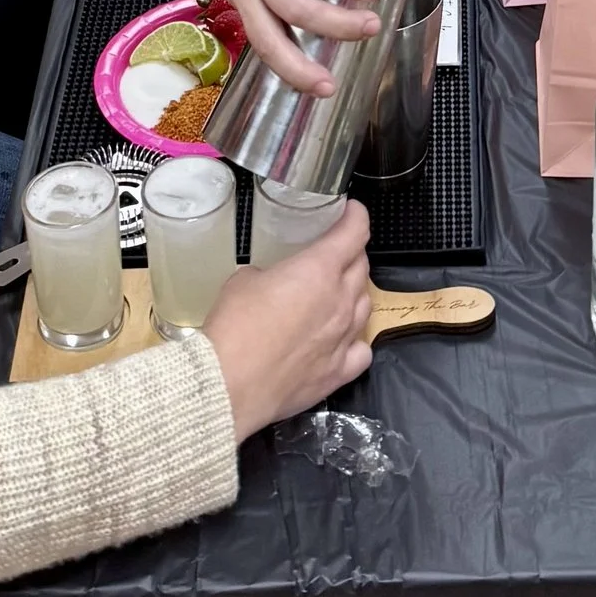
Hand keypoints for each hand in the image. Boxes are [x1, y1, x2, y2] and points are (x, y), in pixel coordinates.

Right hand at [201, 208, 376, 438]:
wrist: (230, 384)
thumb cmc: (234, 327)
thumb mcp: (243, 281)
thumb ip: (268, 274)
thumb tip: (271, 283)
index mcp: (319, 270)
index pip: (355, 233)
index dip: (356, 217)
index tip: (352, 212)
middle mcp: (341, 301)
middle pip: (361, 267)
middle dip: (351, 254)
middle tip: (335, 253)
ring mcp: (344, 338)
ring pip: (365, 306)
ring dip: (354, 293)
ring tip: (337, 293)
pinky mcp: (339, 372)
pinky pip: (362, 349)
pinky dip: (355, 339)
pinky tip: (342, 339)